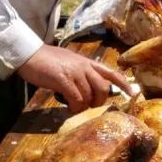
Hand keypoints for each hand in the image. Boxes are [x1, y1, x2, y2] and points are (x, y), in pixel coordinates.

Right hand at [18, 45, 133, 112]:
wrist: (29, 54)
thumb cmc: (48, 61)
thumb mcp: (70, 64)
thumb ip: (82, 74)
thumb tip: (89, 91)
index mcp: (88, 62)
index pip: (112, 73)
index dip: (124, 84)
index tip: (132, 94)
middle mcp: (84, 66)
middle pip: (104, 88)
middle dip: (99, 101)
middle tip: (87, 106)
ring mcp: (74, 72)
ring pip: (89, 95)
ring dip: (84, 106)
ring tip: (74, 107)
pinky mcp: (63, 79)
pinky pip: (76, 98)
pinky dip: (74, 107)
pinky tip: (68, 108)